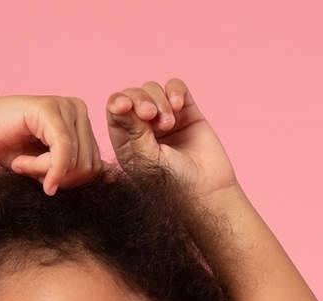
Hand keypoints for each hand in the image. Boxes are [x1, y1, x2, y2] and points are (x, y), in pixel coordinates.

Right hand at [0, 94, 106, 195]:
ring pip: (74, 161)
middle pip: (87, 166)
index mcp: (83, 124)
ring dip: (43, 172)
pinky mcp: (49, 108)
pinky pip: (61, 150)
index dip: (66, 183)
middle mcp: (79, 110)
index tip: (41, 177)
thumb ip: (74, 171)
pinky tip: (20, 164)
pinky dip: (42, 167)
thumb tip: (109, 177)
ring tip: (22, 161)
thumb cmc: (11, 151)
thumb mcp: (48, 168)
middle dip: (56, 178)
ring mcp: (65, 106)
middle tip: (28, 168)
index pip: (95, 168)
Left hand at [106, 77, 236, 197]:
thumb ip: (134, 131)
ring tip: (169, 124)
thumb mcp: (149, 159)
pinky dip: (175, 91)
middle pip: (134, 96)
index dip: (118, 102)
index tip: (125, 106)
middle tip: (150, 115)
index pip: (115, 113)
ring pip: (153, 89)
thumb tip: (118, 103)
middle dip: (140, 100)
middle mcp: (144, 129)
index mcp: (128, 143)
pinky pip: (175, 87)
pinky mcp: (186, 111)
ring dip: (160, 101)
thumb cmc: (174, 184)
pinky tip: (178, 107)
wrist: (207, 191)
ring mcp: (165, 118)